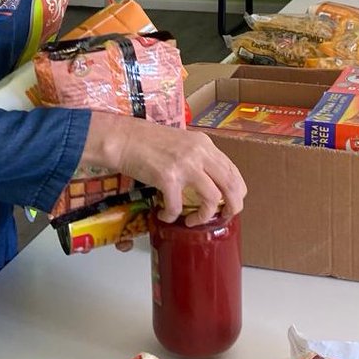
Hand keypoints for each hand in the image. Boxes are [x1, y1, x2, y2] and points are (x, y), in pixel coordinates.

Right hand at [81, 113, 245, 225]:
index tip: (230, 203)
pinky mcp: (167, 177)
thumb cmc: (145, 141)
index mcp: (204, 144)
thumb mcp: (180, 143)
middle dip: (232, 207)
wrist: (121, 138)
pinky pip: (177, 206)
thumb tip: (206, 180)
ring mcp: (185, 165)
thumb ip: (196, 157)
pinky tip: (165, 215)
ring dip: (205, 215)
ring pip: (213, 198)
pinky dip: (172, 216)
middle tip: (223, 217)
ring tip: (193, 220)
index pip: (232, 170)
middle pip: (231, 185)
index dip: (236, 191)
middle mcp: (199, 153)